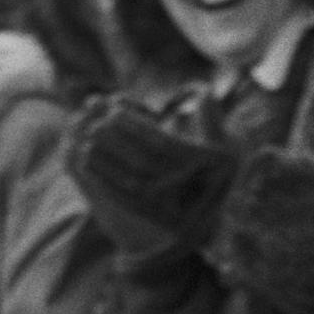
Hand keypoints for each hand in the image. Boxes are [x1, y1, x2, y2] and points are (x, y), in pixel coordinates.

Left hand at [67, 98, 238, 256]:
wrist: (212, 223)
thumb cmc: (217, 178)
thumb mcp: (226, 148)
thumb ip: (212, 118)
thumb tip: (202, 89)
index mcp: (198, 164)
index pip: (160, 142)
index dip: (135, 124)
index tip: (114, 108)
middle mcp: (182, 185)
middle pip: (141, 159)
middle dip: (116, 139)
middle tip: (95, 122)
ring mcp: (164, 204)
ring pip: (128, 178)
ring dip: (104, 158)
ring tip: (86, 140)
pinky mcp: (148, 217)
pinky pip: (122, 196)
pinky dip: (103, 178)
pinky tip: (88, 163)